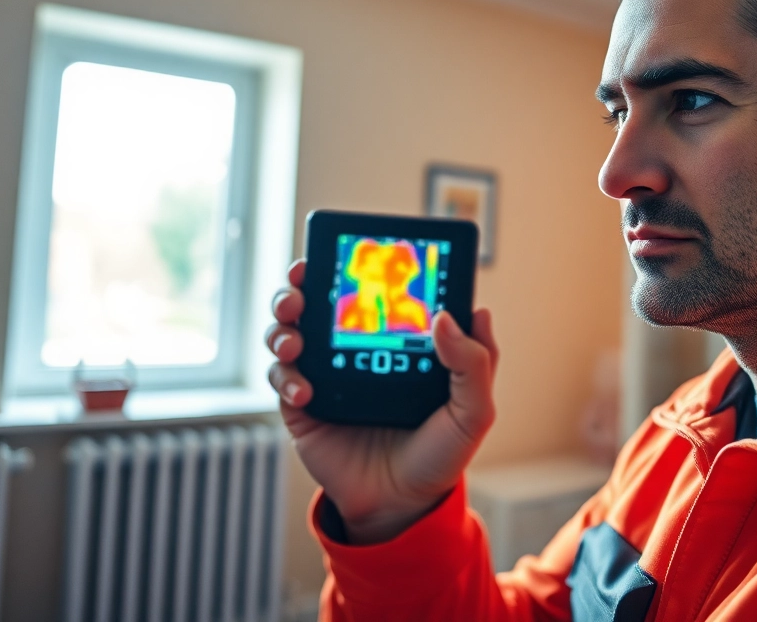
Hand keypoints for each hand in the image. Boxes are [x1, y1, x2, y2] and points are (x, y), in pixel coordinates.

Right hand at [265, 259, 498, 543]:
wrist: (401, 506)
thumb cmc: (439, 454)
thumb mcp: (472, 410)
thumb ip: (475, 362)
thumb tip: (457, 314)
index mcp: (393, 340)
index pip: (369, 291)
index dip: (352, 264)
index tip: (346, 251)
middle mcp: (353, 351)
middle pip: (315, 301)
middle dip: (299, 285)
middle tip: (301, 283)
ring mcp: (324, 375)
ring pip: (287, 331)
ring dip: (283, 324)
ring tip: (295, 336)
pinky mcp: (301, 406)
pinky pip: (281, 378)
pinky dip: (286, 376)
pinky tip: (307, 391)